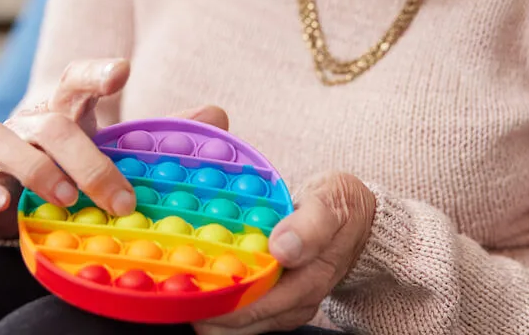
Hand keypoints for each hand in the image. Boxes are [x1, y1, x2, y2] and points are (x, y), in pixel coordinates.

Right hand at [0, 59, 227, 239]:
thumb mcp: (116, 152)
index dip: (97, 73)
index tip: (123, 72)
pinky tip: (2, 204)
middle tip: (121, 199)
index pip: (76, 78)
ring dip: (36, 169)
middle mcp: (29, 120)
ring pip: (2, 140)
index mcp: (67, 108)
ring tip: (65, 199)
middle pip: (53, 124)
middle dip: (88, 160)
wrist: (15, 203)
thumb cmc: (73, 167)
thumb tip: (219, 116)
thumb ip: (162, 136)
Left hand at [195, 172, 375, 334]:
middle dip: (202, 308)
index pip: (252, 306)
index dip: (215, 299)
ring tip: (177, 284)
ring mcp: (285, 307)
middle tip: (170, 285)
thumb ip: (309, 226)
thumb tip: (282, 248)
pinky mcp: (278, 302)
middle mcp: (294, 304)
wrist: (358, 217)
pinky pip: (242, 312)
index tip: (185, 284)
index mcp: (306, 282)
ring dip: (207, 307)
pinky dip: (219, 299)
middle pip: (238, 324)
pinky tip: (199, 282)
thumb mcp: (331, 205)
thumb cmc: (342, 206)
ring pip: (236, 325)